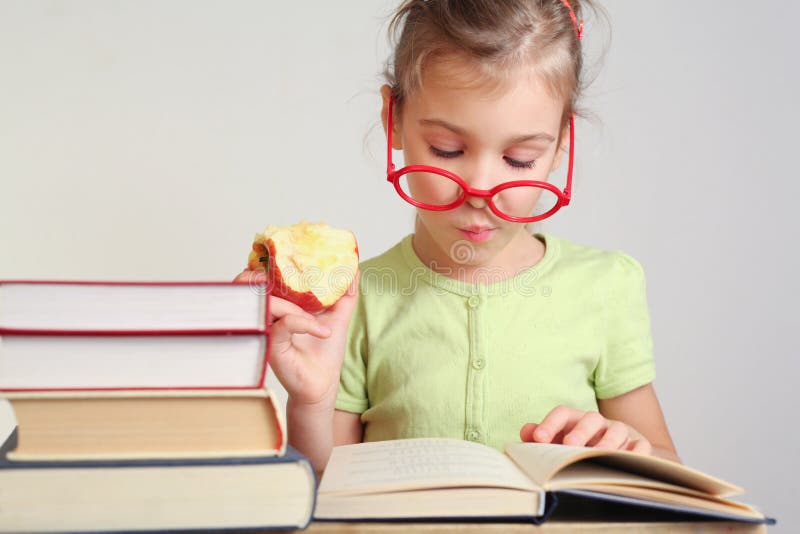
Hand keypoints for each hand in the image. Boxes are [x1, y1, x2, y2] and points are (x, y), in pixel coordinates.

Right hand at [234, 268, 358, 406]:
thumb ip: (345, 294)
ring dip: (293, 306)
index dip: (262, 265)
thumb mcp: (338, 317)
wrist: (323, 384)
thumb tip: (355, 268)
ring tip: (316, 318)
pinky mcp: (271, 344)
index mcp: (279, 305)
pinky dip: (304, 323)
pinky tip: (323, 331)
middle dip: (262, 278)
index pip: (260, 279)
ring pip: (269, 302)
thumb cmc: (325, 352)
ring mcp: (267, 329)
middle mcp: (268, 315)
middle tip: (286, 281)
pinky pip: (283, 324)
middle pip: (253, 286)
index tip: (282, 256)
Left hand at [519, 405, 652, 453]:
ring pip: (617, 430)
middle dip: (579, 431)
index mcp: (575, 420)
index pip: (563, 413)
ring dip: (608, 442)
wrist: (618, 453)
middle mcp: (598, 423)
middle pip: (590, 419)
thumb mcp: (560, 441)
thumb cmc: (582, 447)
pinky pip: (641, 446)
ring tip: (598, 454)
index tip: (538, 439)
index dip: (550, 424)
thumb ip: (543, 436)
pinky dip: (638, 452)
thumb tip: (527, 432)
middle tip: (568, 445)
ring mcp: (619, 433)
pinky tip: (630, 461)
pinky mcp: (638, 445)